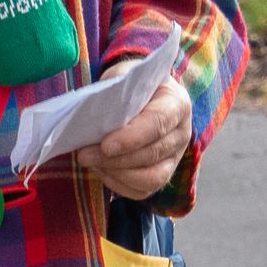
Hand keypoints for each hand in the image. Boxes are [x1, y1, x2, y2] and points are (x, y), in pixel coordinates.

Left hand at [77, 71, 190, 201]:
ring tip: (90, 162)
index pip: (158, 123)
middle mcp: (182, 133)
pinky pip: (143, 190)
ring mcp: (175, 157)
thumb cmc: (132, 85)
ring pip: (151, 178)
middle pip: (152, 154)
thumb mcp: (123, 76)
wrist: (144, 96)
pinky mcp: (164, 174)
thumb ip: (113, 91)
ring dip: (116, 174)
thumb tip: (91, 115)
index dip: (132, 137)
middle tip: (84, 155)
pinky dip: (118, 184)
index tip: (105, 145)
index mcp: (177, 103)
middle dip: (116, 159)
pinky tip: (100, 169)